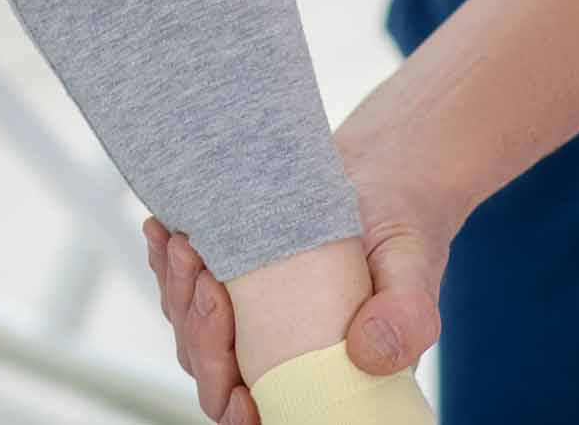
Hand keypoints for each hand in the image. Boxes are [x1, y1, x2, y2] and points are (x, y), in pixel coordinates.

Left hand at [144, 166, 453, 421]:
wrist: (378, 177)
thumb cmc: (401, 230)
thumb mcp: (414, 266)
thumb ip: (407, 316)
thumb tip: (370, 355)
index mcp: (327, 376)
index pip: (271, 414)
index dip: (241, 412)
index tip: (237, 391)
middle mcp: (282, 359)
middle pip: (217, 376)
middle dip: (201, 334)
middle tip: (204, 275)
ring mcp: (250, 325)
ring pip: (192, 334)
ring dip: (179, 293)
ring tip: (184, 243)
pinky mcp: (230, 289)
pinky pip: (185, 292)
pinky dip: (169, 266)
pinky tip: (164, 232)